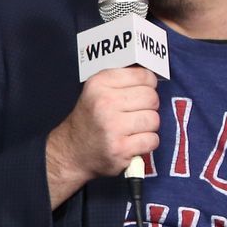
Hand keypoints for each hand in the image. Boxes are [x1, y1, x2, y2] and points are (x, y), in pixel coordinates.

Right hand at [44, 65, 159, 205]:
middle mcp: (104, 102)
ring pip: (154, 119)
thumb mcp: (97, 91)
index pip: (143, 76)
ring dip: (148, 127)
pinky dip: (147, 143)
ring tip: (132, 129)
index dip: (148, 85)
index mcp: (99, 83)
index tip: (141, 92)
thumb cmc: (91, 119)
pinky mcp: (120, 148)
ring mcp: (112, 127)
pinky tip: (132, 142)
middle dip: (148, 107)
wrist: (72, 151)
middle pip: (151, 98)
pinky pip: (152, 140)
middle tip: (134, 114)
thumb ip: (122, 79)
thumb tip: (153, 74)